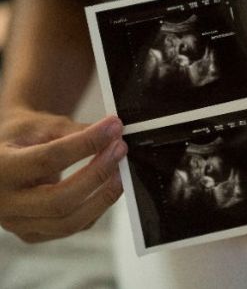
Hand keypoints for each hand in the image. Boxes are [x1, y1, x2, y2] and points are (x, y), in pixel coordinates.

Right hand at [0, 109, 126, 242]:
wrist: (5, 154)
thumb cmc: (23, 136)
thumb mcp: (42, 125)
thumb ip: (75, 130)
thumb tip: (113, 133)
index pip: (48, 159)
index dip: (86, 144)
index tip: (112, 128)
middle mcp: (4, 203)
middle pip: (58, 200)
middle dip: (97, 174)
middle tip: (120, 148)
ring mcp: (18, 224)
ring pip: (68, 222)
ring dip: (103, 196)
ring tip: (121, 171)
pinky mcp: (34, 234)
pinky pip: (73, 227)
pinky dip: (97, 207)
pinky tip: (109, 186)